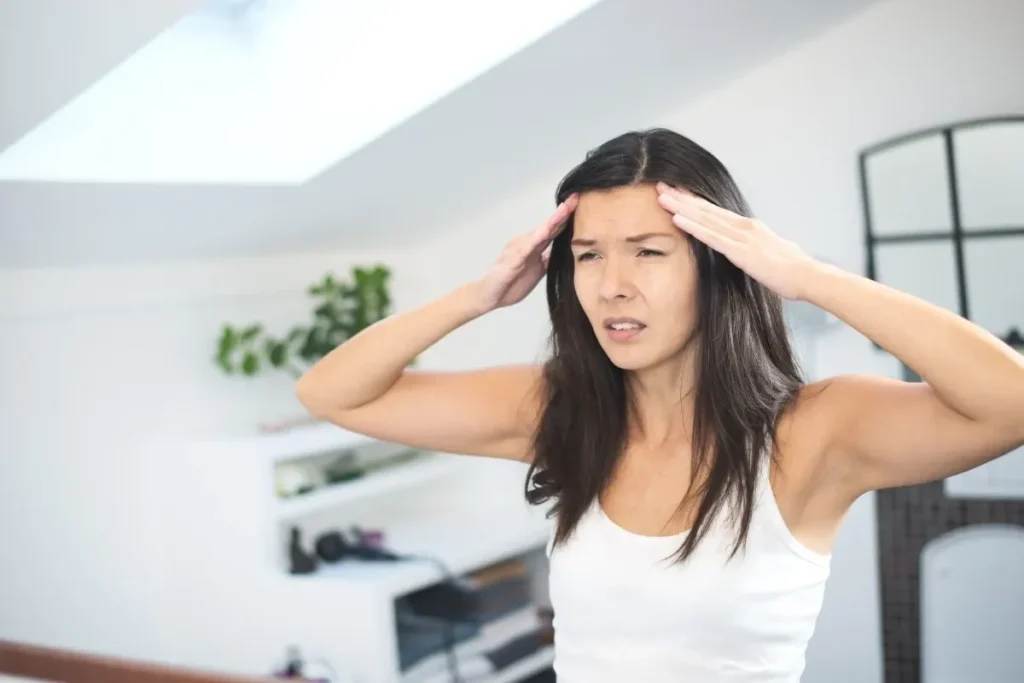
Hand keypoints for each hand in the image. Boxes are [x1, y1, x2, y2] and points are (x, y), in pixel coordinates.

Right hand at [472, 194, 578, 311]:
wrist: (489, 296)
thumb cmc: (510, 284)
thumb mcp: (537, 271)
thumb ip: (548, 260)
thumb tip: (563, 252)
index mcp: (534, 247)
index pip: (553, 230)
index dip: (567, 218)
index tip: (580, 204)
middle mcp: (527, 243)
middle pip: (548, 225)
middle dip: (563, 212)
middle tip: (576, 197)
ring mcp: (518, 249)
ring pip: (539, 232)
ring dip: (552, 220)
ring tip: (565, 208)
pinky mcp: (511, 260)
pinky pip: (525, 248)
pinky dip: (536, 239)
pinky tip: (546, 231)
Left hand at [656, 182, 816, 300]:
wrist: (806, 275)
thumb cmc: (791, 268)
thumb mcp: (768, 251)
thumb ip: (753, 246)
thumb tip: (746, 247)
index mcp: (749, 226)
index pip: (715, 211)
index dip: (694, 201)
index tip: (676, 192)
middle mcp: (743, 226)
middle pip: (706, 209)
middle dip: (682, 197)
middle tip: (660, 185)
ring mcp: (741, 237)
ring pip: (705, 218)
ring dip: (681, 206)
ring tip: (662, 196)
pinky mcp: (740, 251)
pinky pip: (711, 237)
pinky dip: (692, 226)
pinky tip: (676, 219)